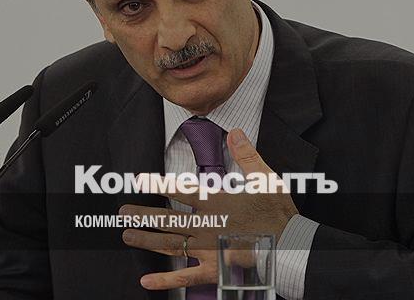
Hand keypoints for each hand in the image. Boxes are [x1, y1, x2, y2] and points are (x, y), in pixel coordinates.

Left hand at [119, 128, 298, 290]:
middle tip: (123, 212)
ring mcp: (207, 248)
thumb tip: (235, 132)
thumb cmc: (278, 213)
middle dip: (143, 215)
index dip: (158, 185)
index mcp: (218, 202)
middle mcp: (207, 224)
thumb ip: (247, 155)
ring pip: (170, 244)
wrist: (291, 246)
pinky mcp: (213, 270)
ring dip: (146, 240)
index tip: (139, 181)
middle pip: (167, 219)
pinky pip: (185, 277)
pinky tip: (146, 282)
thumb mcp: (266, 179)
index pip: (181, 191)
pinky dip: (165, 280)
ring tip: (127, 236)